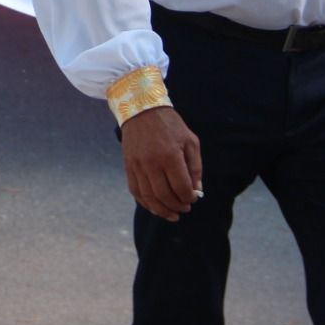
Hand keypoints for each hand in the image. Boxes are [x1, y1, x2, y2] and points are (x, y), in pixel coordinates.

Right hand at [121, 107, 202, 221]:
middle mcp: (152, 163)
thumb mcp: (190, 141)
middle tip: (185, 208)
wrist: (141, 109)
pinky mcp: (128, 166)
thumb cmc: (170, 125)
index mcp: (170, 156)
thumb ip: (195, 167)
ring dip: (161, 210)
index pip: (181, 187)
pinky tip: (154, 207)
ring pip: (149, 197)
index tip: (193, 199)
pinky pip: (135, 190)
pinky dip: (145, 202)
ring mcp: (137, 165)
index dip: (189, 198)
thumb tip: (196, 190)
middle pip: (165, 195)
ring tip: (171, 214)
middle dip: (177, 206)